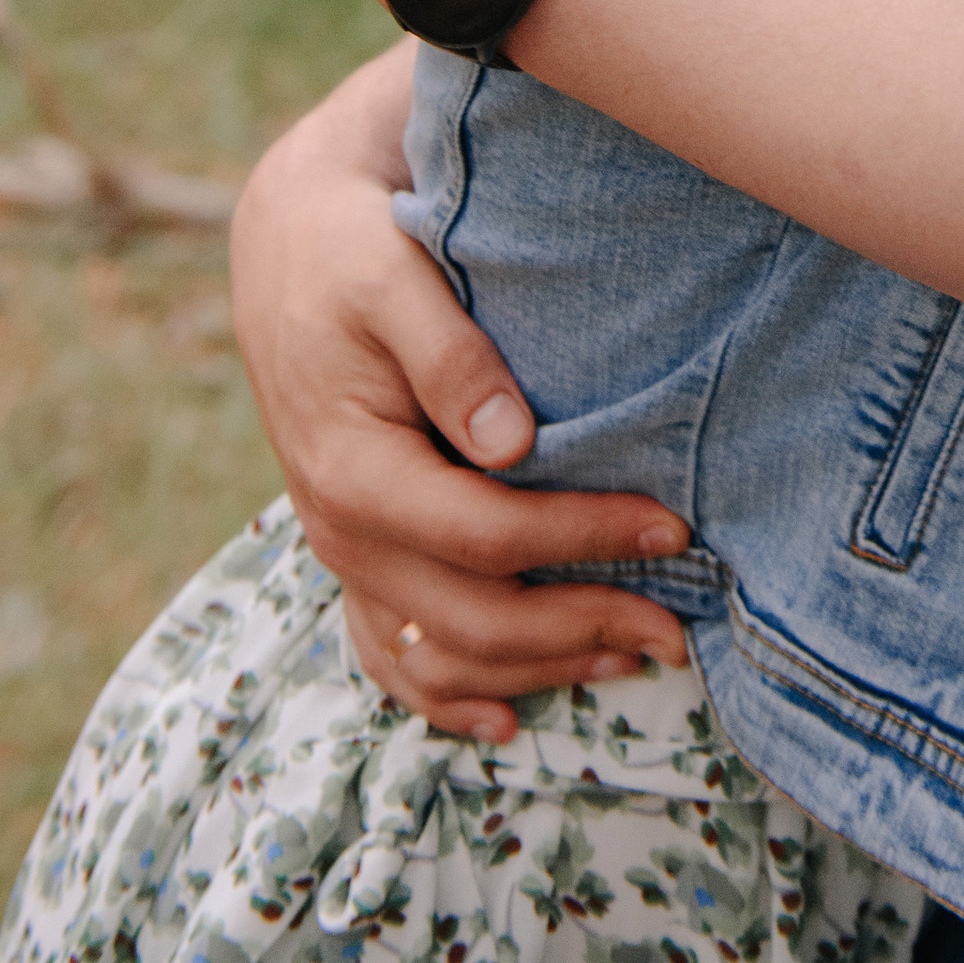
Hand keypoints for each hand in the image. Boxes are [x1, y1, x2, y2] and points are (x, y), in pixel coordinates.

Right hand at [229, 50, 692, 740]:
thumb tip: (514, 444)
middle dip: (581, 628)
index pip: (488, 534)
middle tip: (676, 630)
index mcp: (353, 470)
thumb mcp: (395, 279)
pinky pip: (392, 654)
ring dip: (537, 671)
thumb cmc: (352, 250)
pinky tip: (507, 719)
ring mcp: (344, 552)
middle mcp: (342, 531)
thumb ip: (452, 357)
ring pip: (441, 652)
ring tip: (628, 662)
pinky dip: (448, 697)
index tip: (671, 527)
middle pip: (472, 617)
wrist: (287, 242)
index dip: (584, 539)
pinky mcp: (355, 550)